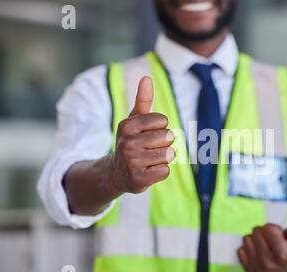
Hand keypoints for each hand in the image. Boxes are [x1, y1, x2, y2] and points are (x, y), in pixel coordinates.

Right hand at [108, 76, 174, 193]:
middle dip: (164, 143)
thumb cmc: (131, 141)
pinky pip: (165, 171)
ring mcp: (131, 162)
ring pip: (169, 155)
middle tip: (149, 149)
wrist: (117, 173)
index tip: (148, 133)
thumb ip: (143, 100)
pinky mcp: (138, 180)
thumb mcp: (134, 120)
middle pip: (168, 137)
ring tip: (150, 159)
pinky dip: (161, 172)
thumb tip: (146, 77)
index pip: (163, 120)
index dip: (161, 128)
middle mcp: (126, 143)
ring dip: (164, 158)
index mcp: (127, 125)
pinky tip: (148, 171)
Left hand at [238, 220, 286, 271]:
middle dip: (264, 232)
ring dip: (255, 239)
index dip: (274, 228)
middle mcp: (269, 263)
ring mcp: (258, 268)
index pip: (268, 228)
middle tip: (272, 240)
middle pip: (256, 232)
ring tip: (265, 245)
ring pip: (246, 239)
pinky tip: (258, 252)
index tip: (279, 235)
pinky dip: (248, 249)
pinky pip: (240, 250)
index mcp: (283, 255)